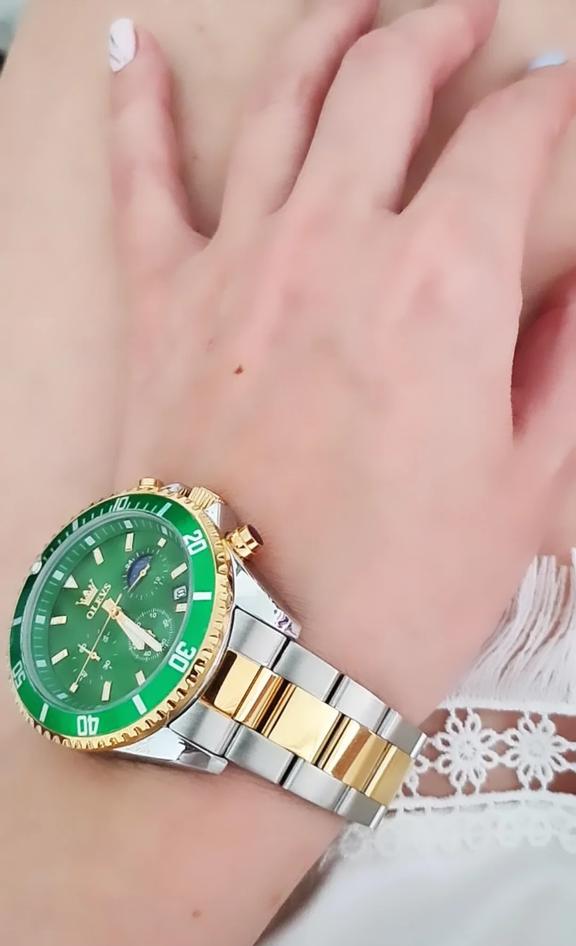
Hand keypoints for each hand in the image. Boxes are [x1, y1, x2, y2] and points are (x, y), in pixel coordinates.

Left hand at [109, 0, 575, 722]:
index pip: (509, 139)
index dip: (549, 102)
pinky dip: (138, 108)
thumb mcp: (521, 486)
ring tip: (358, 1)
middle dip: (440, 32)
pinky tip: (135, 50)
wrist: (250, 658)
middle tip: (469, 20)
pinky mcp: (159, 306)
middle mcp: (335, 244)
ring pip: (281, 101)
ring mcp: (235, 266)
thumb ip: (560, 358)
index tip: (561, 93)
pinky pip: (141, 181)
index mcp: (443, 282)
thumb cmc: (395, 591)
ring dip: (327, 32)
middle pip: (388, 82)